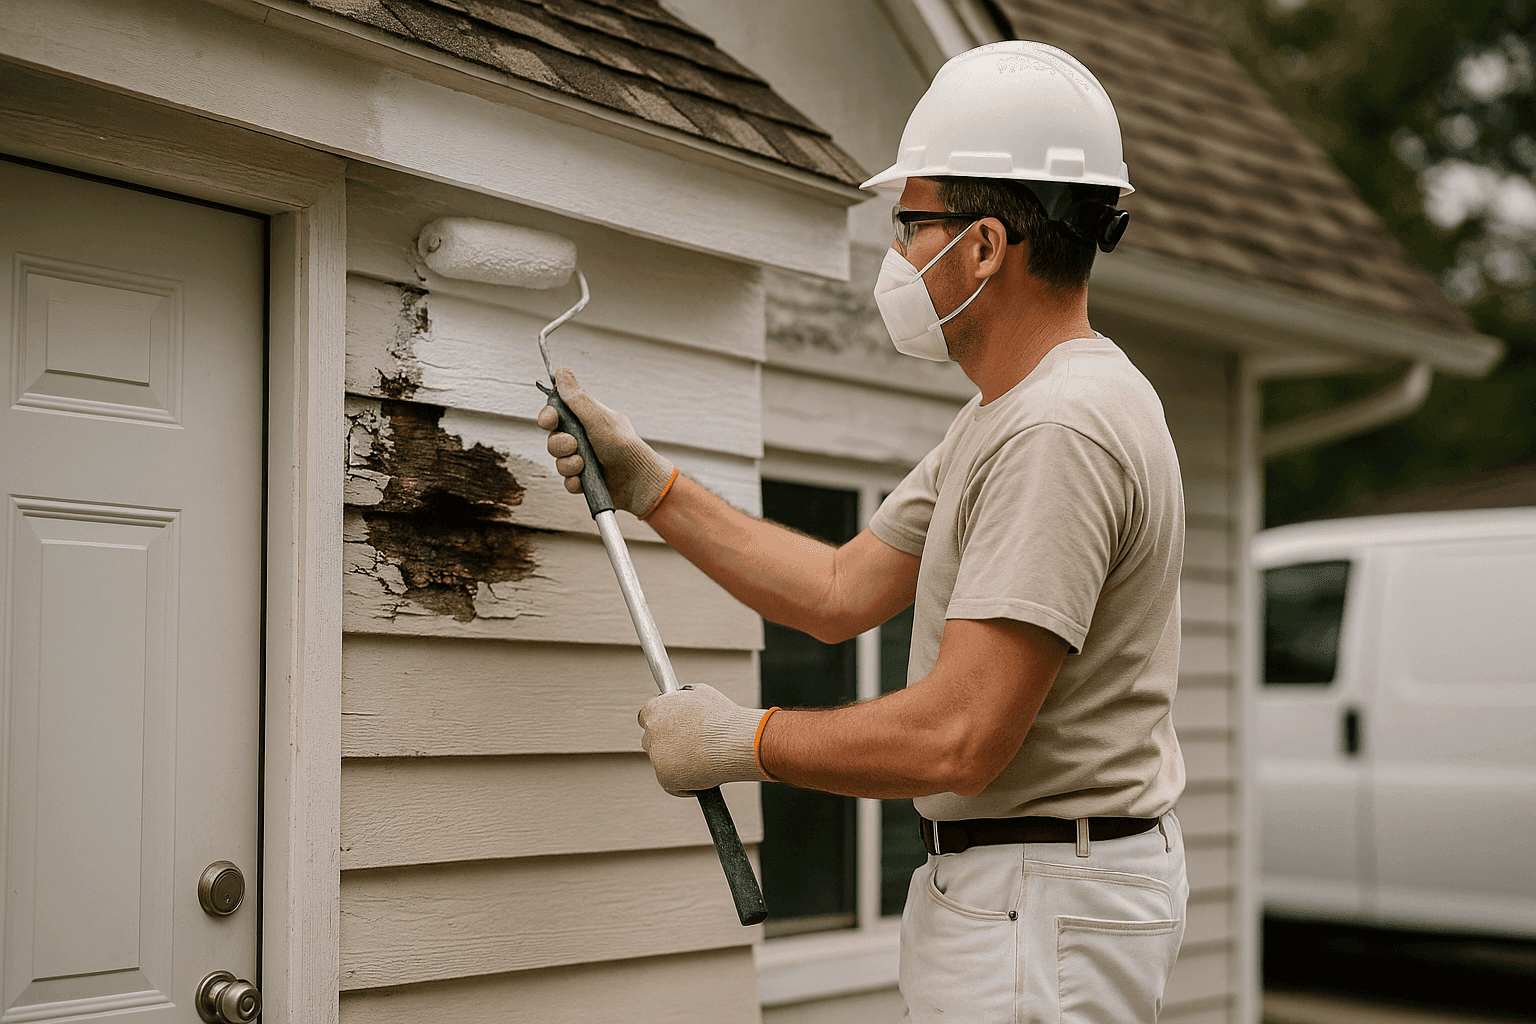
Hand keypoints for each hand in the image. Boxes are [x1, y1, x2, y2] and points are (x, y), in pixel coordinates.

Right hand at [536, 368, 677, 517]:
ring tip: (584, 465)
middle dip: (560, 444)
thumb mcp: (599, 418)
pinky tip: (584, 480)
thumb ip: (578, 398)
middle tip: (574, 445)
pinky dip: (574, 481)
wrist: (638, 481)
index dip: (548, 416)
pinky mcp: (583, 479)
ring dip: (569, 464)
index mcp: (586, 419)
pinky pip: (566, 480)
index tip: (550, 420)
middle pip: (553, 439)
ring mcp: (582, 459)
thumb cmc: (624, 447)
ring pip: (558, 461)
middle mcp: (582, 438)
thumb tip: (562, 372)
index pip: (556, 413)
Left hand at [638, 684, 772, 795]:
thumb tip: (683, 698)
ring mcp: (656, 755)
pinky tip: (702, 777)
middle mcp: (651, 731)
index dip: (660, 723)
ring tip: (701, 761)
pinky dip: (684, 784)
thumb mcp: (701, 693)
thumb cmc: (722, 718)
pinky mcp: (664, 777)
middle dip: (666, 744)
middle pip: (650, 740)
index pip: (645, 716)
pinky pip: (671, 783)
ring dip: (676, 764)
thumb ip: (683, 697)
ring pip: (661, 763)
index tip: (672, 728)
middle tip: (688, 747)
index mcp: (655, 709)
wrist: (733, 742)